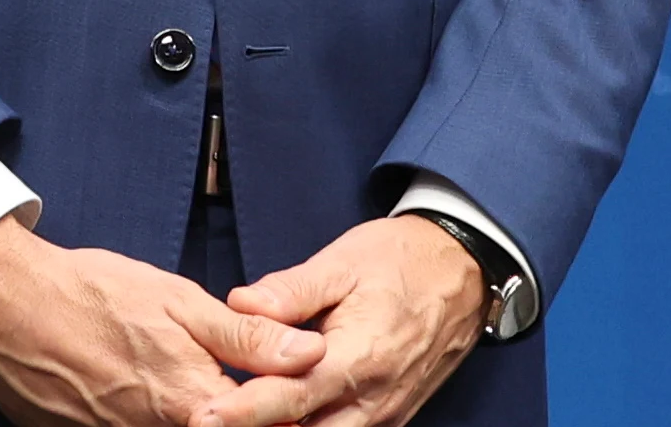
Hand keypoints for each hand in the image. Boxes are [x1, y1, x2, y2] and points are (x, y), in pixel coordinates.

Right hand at [0, 217, 325, 426]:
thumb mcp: (178, 301)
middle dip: (235, 418)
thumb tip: (311, 354)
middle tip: (222, 383)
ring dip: (188, 418)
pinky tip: (135, 388)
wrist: (2, 307)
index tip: (292, 407)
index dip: (282, 418)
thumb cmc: (92, 294)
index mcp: (190, 403)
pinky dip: (144, 419)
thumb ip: (246, 337)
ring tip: (166, 376)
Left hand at [202, 215, 486, 426]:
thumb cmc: (400, 260)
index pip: (291, 397)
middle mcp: (374, 397)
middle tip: (210, 422)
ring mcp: (386, 412)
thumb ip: (290, 290)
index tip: (206, 416)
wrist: (464, 270)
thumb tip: (239, 305)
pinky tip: (283, 422)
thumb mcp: (342, 261)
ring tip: (241, 421)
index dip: (245, 412)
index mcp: (358, 357)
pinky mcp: (392, 415)